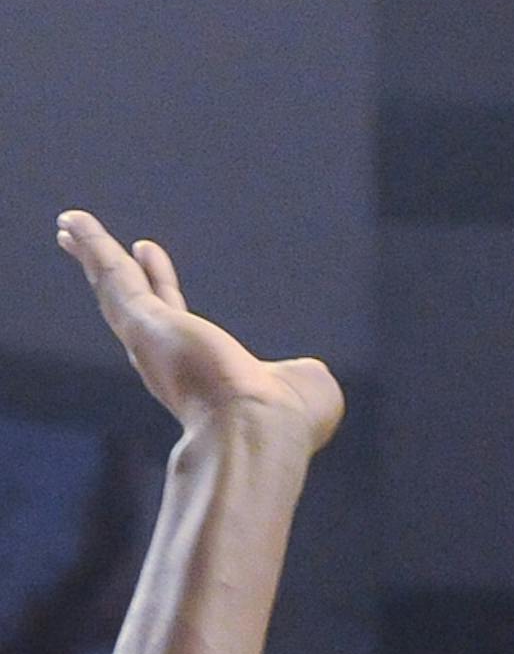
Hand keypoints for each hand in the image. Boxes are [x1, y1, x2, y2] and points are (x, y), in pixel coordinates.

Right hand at [56, 215, 343, 451]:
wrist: (258, 433)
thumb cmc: (286, 423)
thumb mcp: (305, 389)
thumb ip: (298, 375)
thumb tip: (305, 373)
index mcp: (204, 376)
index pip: (176, 322)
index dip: (162, 289)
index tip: (148, 256)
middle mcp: (169, 362)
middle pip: (133, 307)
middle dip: (113, 277)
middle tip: (86, 246)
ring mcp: (152, 342)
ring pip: (115, 290)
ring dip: (93, 256)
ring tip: (70, 226)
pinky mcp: (143, 323)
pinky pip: (113, 277)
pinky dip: (93, 246)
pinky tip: (73, 220)